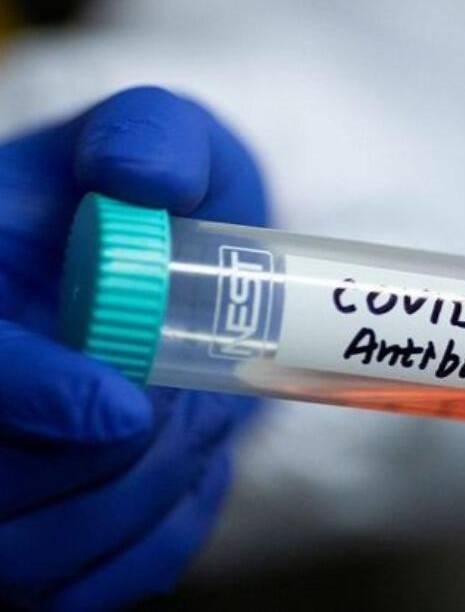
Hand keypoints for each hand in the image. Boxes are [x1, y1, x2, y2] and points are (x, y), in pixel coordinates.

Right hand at [0, 86, 268, 609]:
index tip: (127, 406)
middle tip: (192, 408)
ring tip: (195, 425)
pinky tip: (185, 472)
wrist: (170, 266)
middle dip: (116, 462)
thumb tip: (136, 180)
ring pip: (39, 556)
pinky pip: (91, 585)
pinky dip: (157, 537)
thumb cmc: (162, 203)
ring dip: (147, 497)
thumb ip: (151, 138)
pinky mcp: (34, 538)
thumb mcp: (165, 144)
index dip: (28, 396)